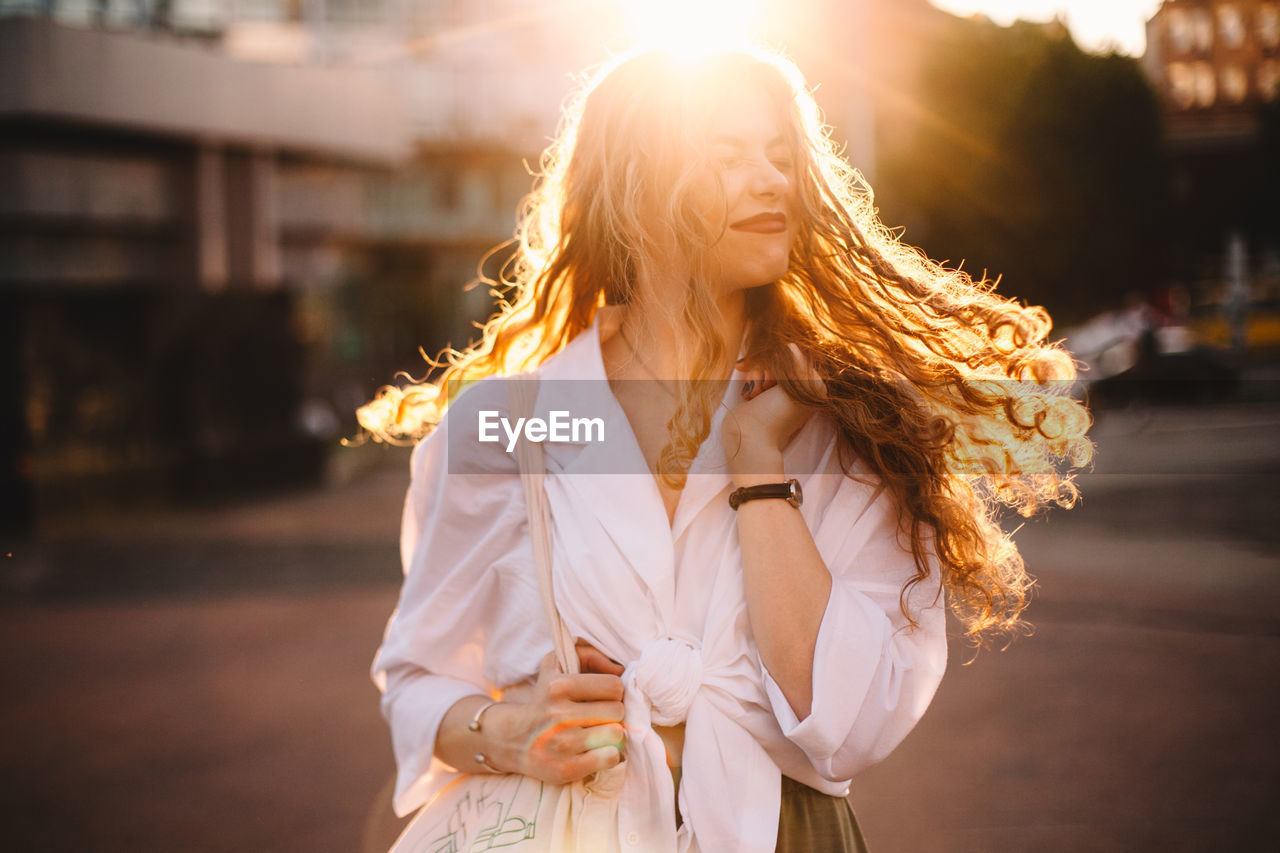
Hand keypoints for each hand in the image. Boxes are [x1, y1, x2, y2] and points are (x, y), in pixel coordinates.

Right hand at [489, 650, 625, 783]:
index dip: (613, 692)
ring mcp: (562, 744)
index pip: (613, 686)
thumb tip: (619, 669)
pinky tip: (598, 751)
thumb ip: (588, 654)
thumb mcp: (556, 665)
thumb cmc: (544, 700)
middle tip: (601, 717)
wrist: (513, 739)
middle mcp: (559, 715)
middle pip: (617, 711)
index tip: (603, 698)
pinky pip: (610, 758)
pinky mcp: (566, 769)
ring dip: (613, 735)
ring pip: (616, 735)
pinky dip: (610, 755)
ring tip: (601, 734)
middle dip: (614, 714)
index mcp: (558, 686)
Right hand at [723, 344, 824, 480]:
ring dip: (757, 376)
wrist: (751, 437)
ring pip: (763, 365)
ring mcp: (776, 391)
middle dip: (768, 370)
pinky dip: (750, 382)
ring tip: (757, 395)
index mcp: (810, 387)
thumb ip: (798, 363)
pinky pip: (754, 374)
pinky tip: (750, 396)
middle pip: (779, 359)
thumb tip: (791, 345)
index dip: (782, 362)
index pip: (796, 358)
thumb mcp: (797, 387)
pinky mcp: (759, 393)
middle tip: (768, 388)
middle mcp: (795, 388)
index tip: (777, 377)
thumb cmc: (777, 415)